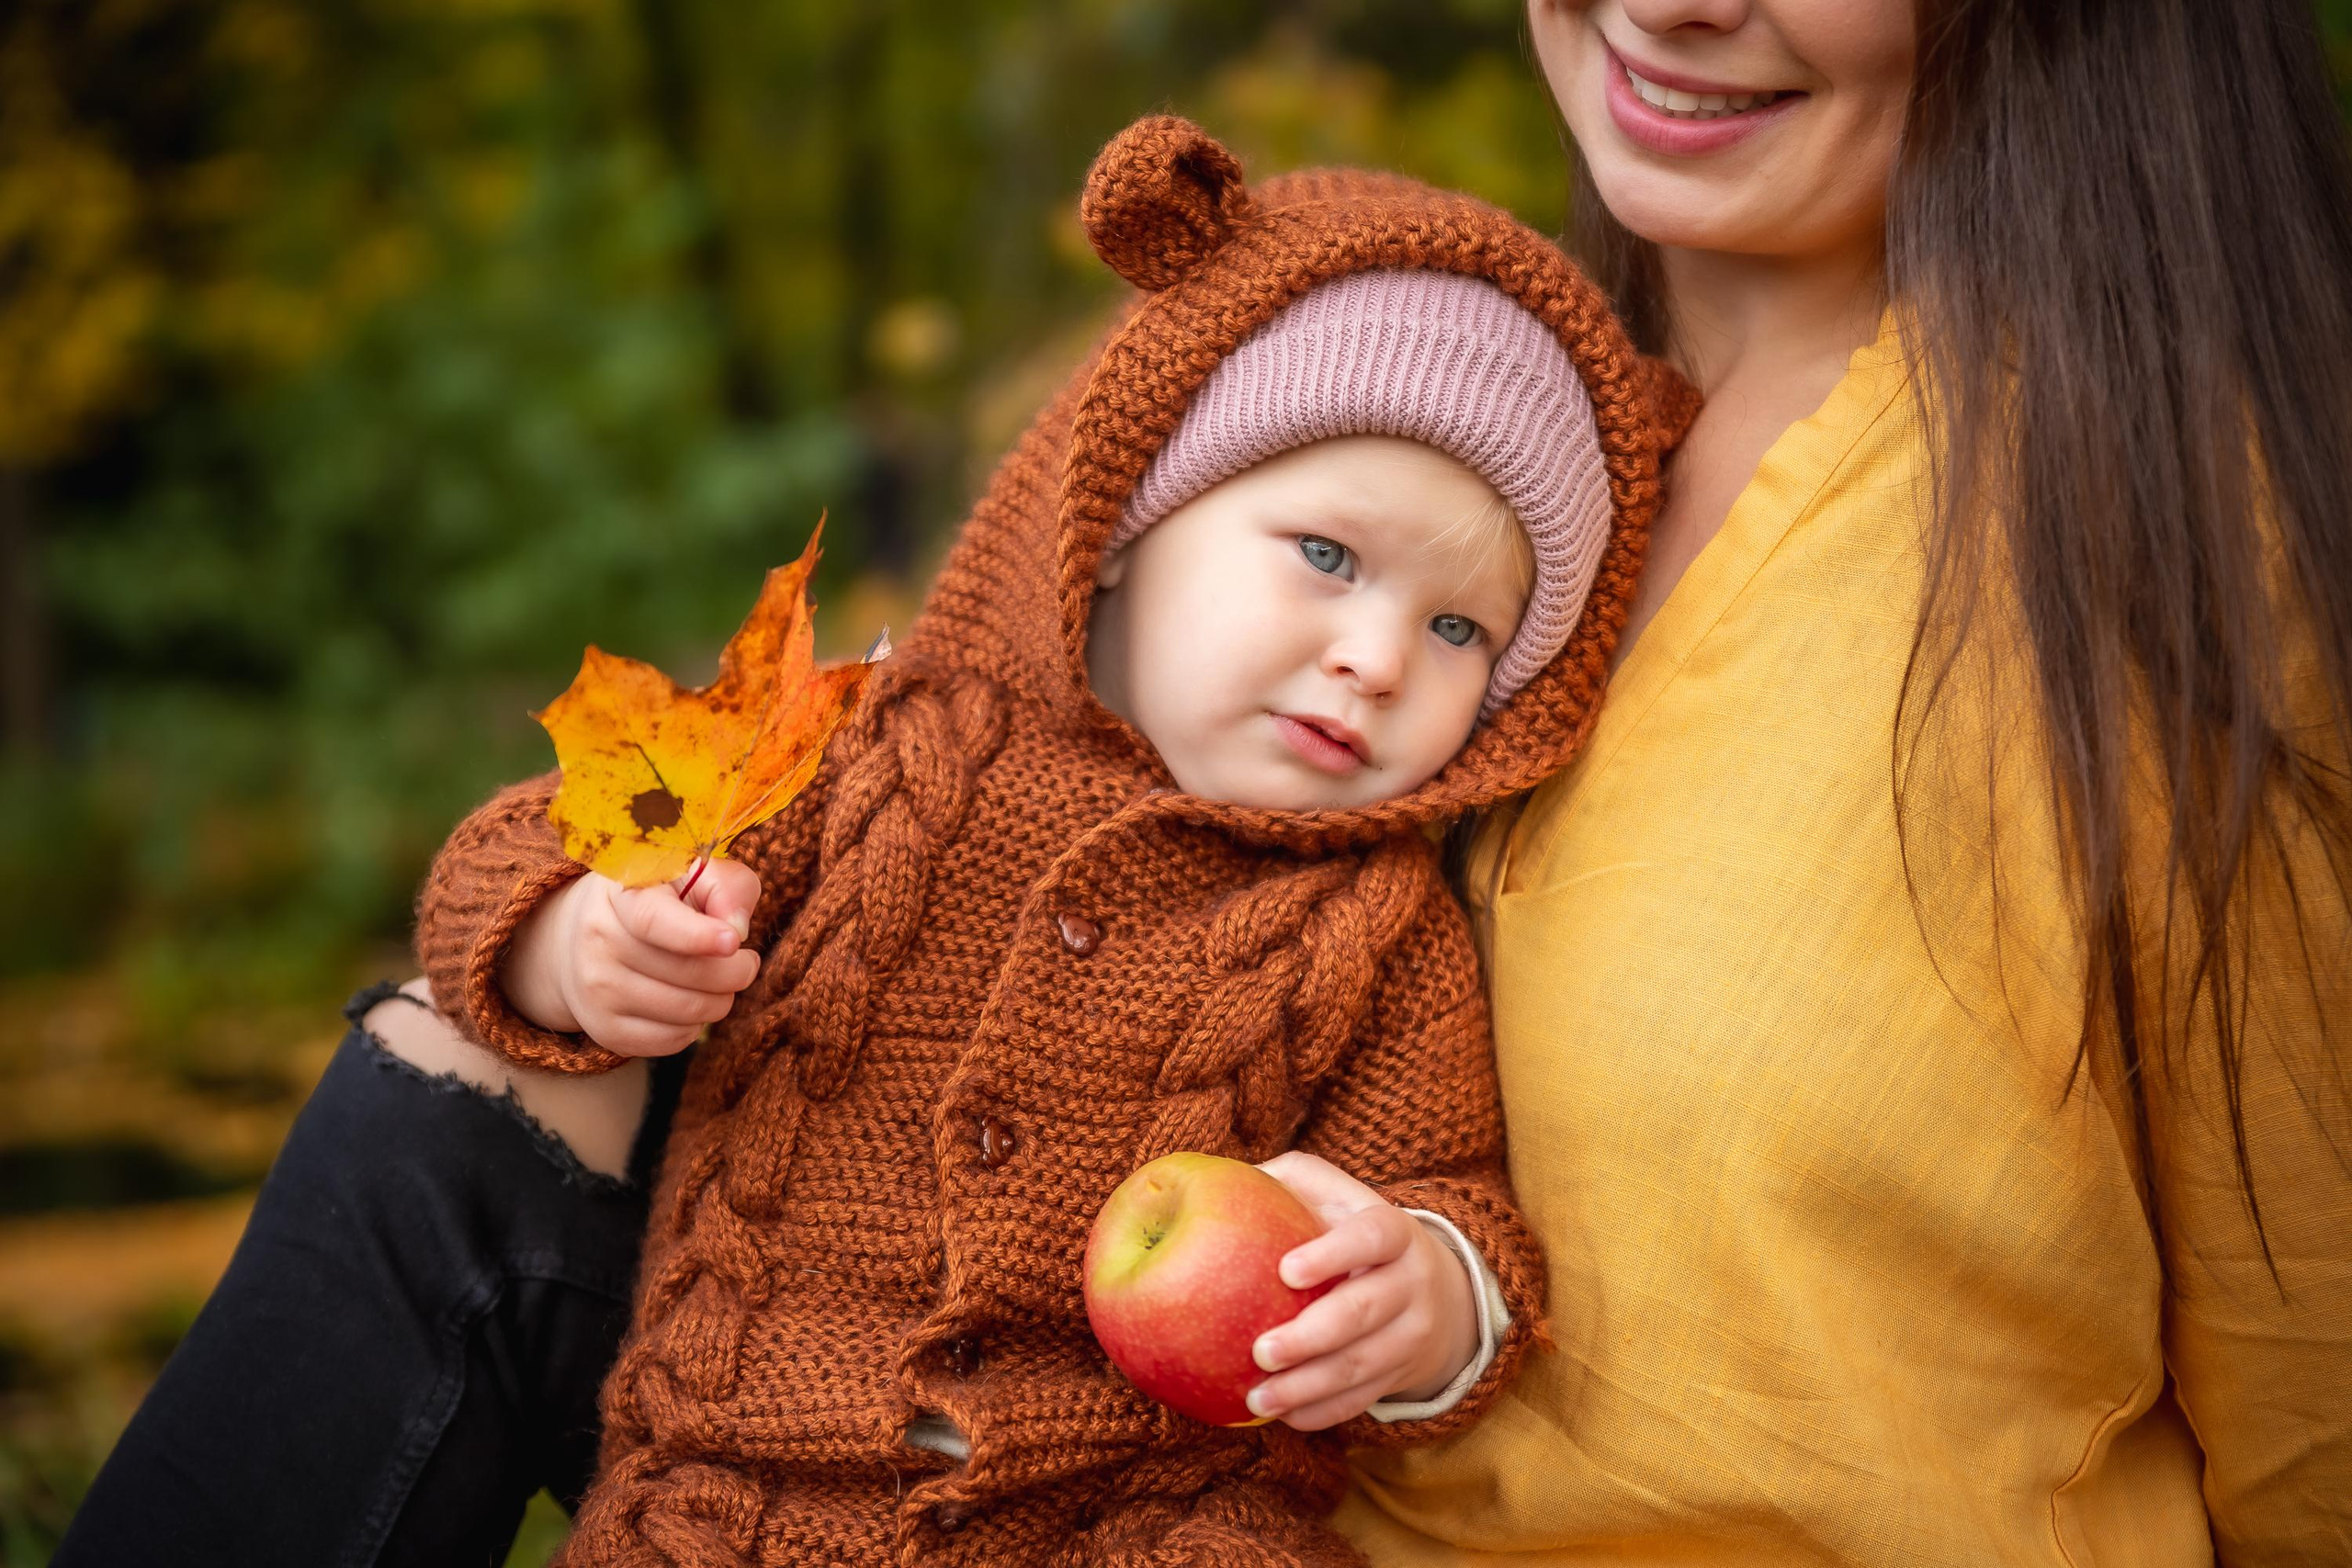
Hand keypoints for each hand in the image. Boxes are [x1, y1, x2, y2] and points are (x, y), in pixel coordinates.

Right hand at [500, 857, 762, 1056]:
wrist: (592, 935)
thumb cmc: (663, 900)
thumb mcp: (694, 874)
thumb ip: (726, 887)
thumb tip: (736, 928)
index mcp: (621, 893)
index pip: (654, 920)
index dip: (698, 935)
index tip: (734, 942)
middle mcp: (598, 940)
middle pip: (687, 972)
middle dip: (736, 972)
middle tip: (745, 962)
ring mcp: (597, 989)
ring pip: (688, 1011)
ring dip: (721, 999)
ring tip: (720, 980)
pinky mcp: (604, 1029)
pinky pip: (674, 1040)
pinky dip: (696, 1025)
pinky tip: (691, 1001)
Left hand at [1245, 1151, 1479, 1431]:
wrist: (1437, 1290)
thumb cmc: (1355, 1231)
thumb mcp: (1337, 1195)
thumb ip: (1290, 1181)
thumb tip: (1217, 1179)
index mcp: (1393, 1231)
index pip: (1371, 1237)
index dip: (1333, 1254)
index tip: (1286, 1271)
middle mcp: (1411, 1282)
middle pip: (1364, 1311)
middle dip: (1311, 1336)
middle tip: (1261, 1351)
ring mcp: (1411, 1334)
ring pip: (1361, 1365)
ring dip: (1308, 1386)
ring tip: (1257, 1397)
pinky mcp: (1400, 1374)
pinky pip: (1361, 1399)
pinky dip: (1322, 1412)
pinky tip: (1282, 1416)